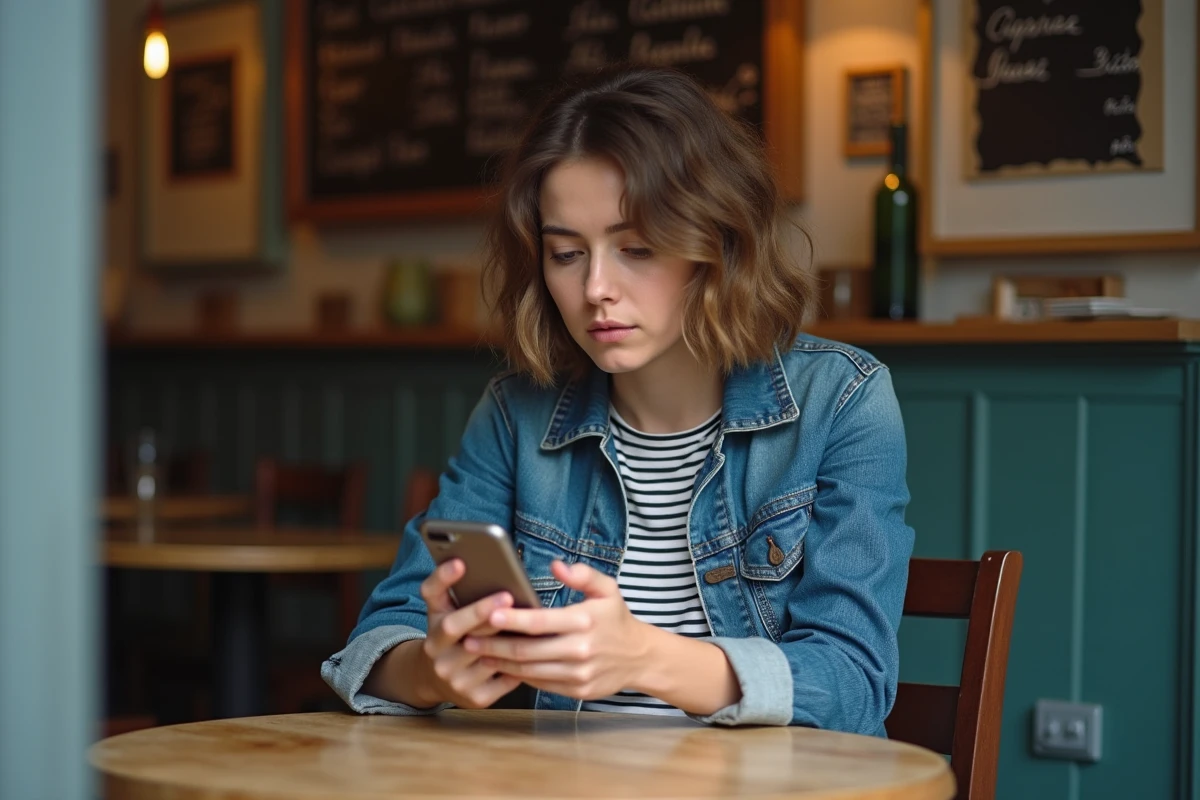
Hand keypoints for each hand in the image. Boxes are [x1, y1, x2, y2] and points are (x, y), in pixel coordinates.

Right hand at [413, 559, 523, 707]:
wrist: (434, 679)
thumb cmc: (450, 634)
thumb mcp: (443, 610)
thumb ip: (449, 587)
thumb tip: (469, 560)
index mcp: (433, 625)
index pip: (432, 598)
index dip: (444, 579)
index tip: (460, 562)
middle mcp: (438, 653)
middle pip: (459, 628)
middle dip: (483, 611)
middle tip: (507, 595)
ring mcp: (455, 679)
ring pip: (487, 655)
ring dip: (509, 639)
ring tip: (532, 623)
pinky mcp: (475, 699)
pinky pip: (504, 679)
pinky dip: (521, 665)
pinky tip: (537, 651)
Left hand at [463, 560, 652, 700]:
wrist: (639, 658)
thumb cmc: (616, 619)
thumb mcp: (607, 589)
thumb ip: (583, 574)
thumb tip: (556, 566)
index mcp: (585, 620)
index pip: (540, 621)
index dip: (513, 619)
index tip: (489, 614)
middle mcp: (580, 650)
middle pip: (527, 650)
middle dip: (494, 645)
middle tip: (468, 639)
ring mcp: (577, 673)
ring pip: (529, 670)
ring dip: (500, 662)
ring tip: (478, 652)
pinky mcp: (575, 691)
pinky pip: (540, 683)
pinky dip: (518, 675)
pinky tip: (502, 666)